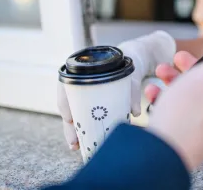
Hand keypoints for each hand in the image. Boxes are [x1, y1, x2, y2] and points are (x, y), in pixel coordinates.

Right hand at [57, 31, 176, 149]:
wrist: (136, 56)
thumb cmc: (130, 62)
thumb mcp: (132, 72)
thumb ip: (132, 90)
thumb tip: (135, 113)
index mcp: (83, 69)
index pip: (66, 89)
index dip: (66, 106)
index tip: (70, 121)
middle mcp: (81, 80)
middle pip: (69, 105)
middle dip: (70, 126)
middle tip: (74, 144)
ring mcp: (87, 91)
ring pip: (75, 112)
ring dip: (75, 129)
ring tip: (77, 146)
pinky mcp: (95, 100)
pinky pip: (86, 114)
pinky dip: (86, 127)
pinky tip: (87, 140)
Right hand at [147, 50, 202, 169]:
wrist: (163, 149)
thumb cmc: (191, 113)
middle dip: (197, 67)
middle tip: (182, 60)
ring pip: (194, 95)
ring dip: (177, 78)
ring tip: (163, 73)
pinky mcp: (184, 132)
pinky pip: (176, 109)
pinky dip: (164, 97)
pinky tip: (155, 92)